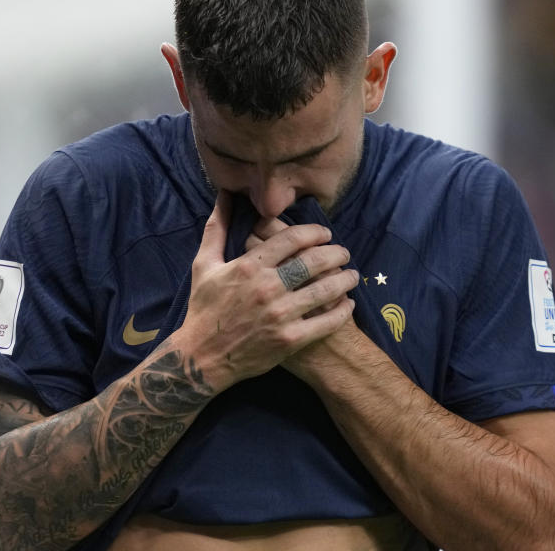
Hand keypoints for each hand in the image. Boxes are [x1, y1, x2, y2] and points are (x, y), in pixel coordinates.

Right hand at [174, 192, 358, 389]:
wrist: (202, 358)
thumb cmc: (203, 308)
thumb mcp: (204, 265)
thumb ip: (217, 228)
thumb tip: (224, 196)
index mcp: (248, 266)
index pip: (292, 238)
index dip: (314, 232)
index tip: (324, 234)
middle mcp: (267, 288)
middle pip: (314, 261)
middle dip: (336, 253)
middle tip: (344, 253)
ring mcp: (280, 315)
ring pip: (325, 289)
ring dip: (345, 279)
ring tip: (352, 276)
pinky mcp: (290, 340)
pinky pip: (326, 322)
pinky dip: (343, 311)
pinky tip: (348, 305)